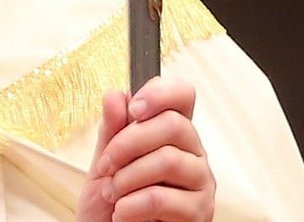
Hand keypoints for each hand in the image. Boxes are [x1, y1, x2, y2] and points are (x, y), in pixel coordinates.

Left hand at [77, 76, 214, 221]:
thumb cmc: (110, 204)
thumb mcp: (103, 164)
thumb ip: (111, 130)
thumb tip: (115, 95)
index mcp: (171, 134)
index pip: (183, 96)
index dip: (161, 93)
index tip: (134, 109)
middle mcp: (193, 154)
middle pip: (173, 124)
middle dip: (126, 144)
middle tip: (106, 167)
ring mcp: (200, 183)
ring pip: (168, 160)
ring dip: (126, 178)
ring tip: (113, 195)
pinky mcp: (200, 212)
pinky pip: (162, 198)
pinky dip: (131, 206)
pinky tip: (123, 213)